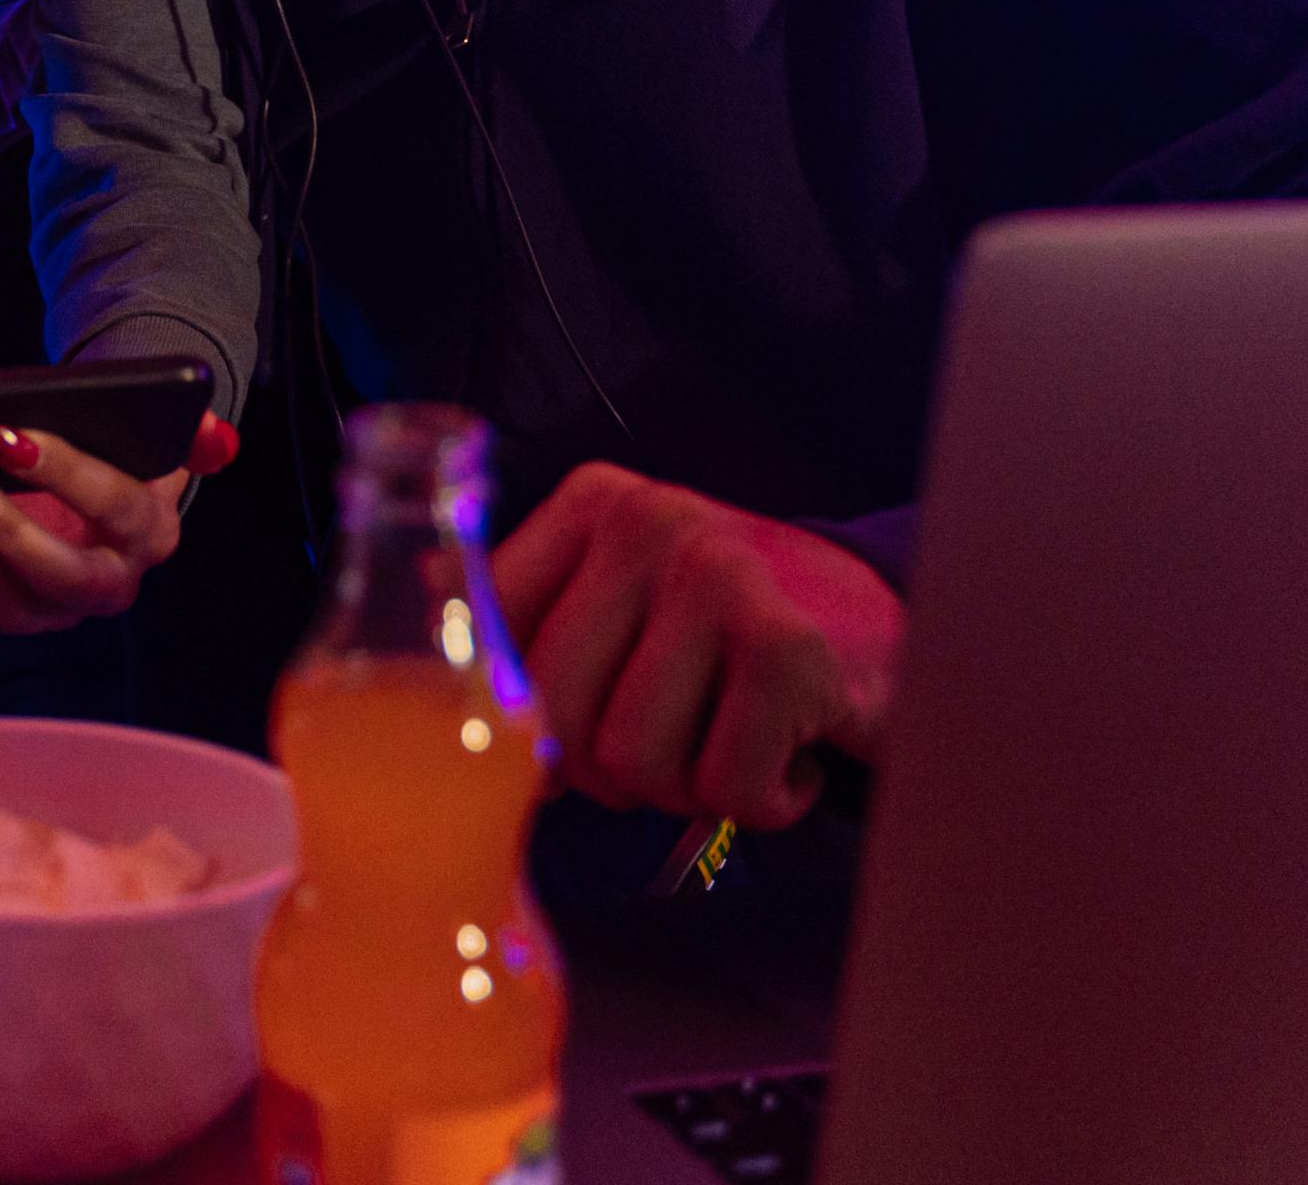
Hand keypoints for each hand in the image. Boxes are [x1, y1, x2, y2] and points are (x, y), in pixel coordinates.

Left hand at [0, 413, 238, 633]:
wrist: (85, 485)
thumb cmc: (110, 448)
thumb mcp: (152, 429)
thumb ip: (188, 431)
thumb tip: (214, 434)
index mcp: (151, 531)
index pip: (116, 504)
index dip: (63, 470)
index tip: (9, 435)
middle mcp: (113, 582)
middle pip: (65, 575)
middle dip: (10, 529)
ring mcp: (62, 609)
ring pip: (13, 606)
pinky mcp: (15, 614)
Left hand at [488, 461, 902, 832]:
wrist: (887, 629)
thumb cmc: (731, 635)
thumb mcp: (623, 596)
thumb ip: (532, 616)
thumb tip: (420, 642)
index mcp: (591, 506)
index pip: (489, 639)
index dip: (516, 722)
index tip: (560, 745)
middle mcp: (649, 522)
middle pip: (552, 713)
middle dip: (608, 767)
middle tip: (673, 745)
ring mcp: (721, 576)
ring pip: (630, 759)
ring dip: (685, 787)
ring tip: (730, 739)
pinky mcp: (788, 647)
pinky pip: (722, 784)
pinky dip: (757, 800)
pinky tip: (786, 754)